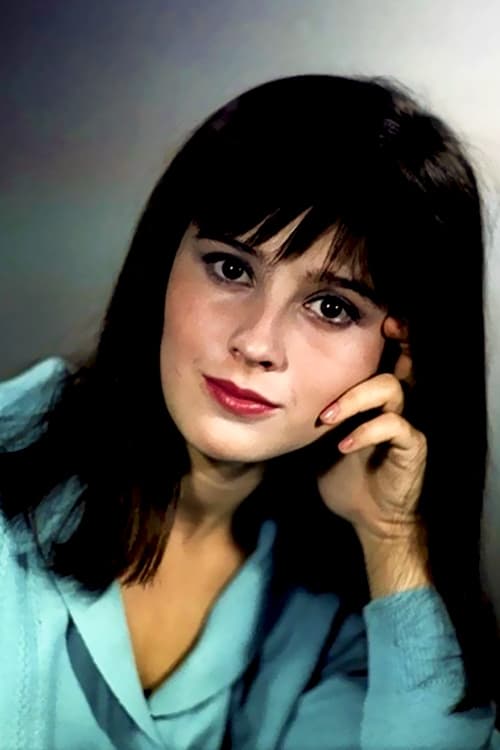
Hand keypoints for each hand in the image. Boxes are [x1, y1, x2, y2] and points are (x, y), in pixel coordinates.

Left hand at [316, 317, 426, 543]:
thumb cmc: (340, 472)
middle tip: (378, 328)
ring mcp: (404, 423)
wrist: (367, 516)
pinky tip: (343, 446)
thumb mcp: (317, 436)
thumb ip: (306, 408)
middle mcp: (392, 402)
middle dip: (392, 339)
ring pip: (390, 388)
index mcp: (370, 395)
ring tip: (325, 418)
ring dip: (353, 397)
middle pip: (401, 358)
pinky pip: (394, 427)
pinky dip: (366, 432)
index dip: (377, 333)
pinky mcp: (411, 447)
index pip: (379, 355)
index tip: (360, 317)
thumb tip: (260, 391)